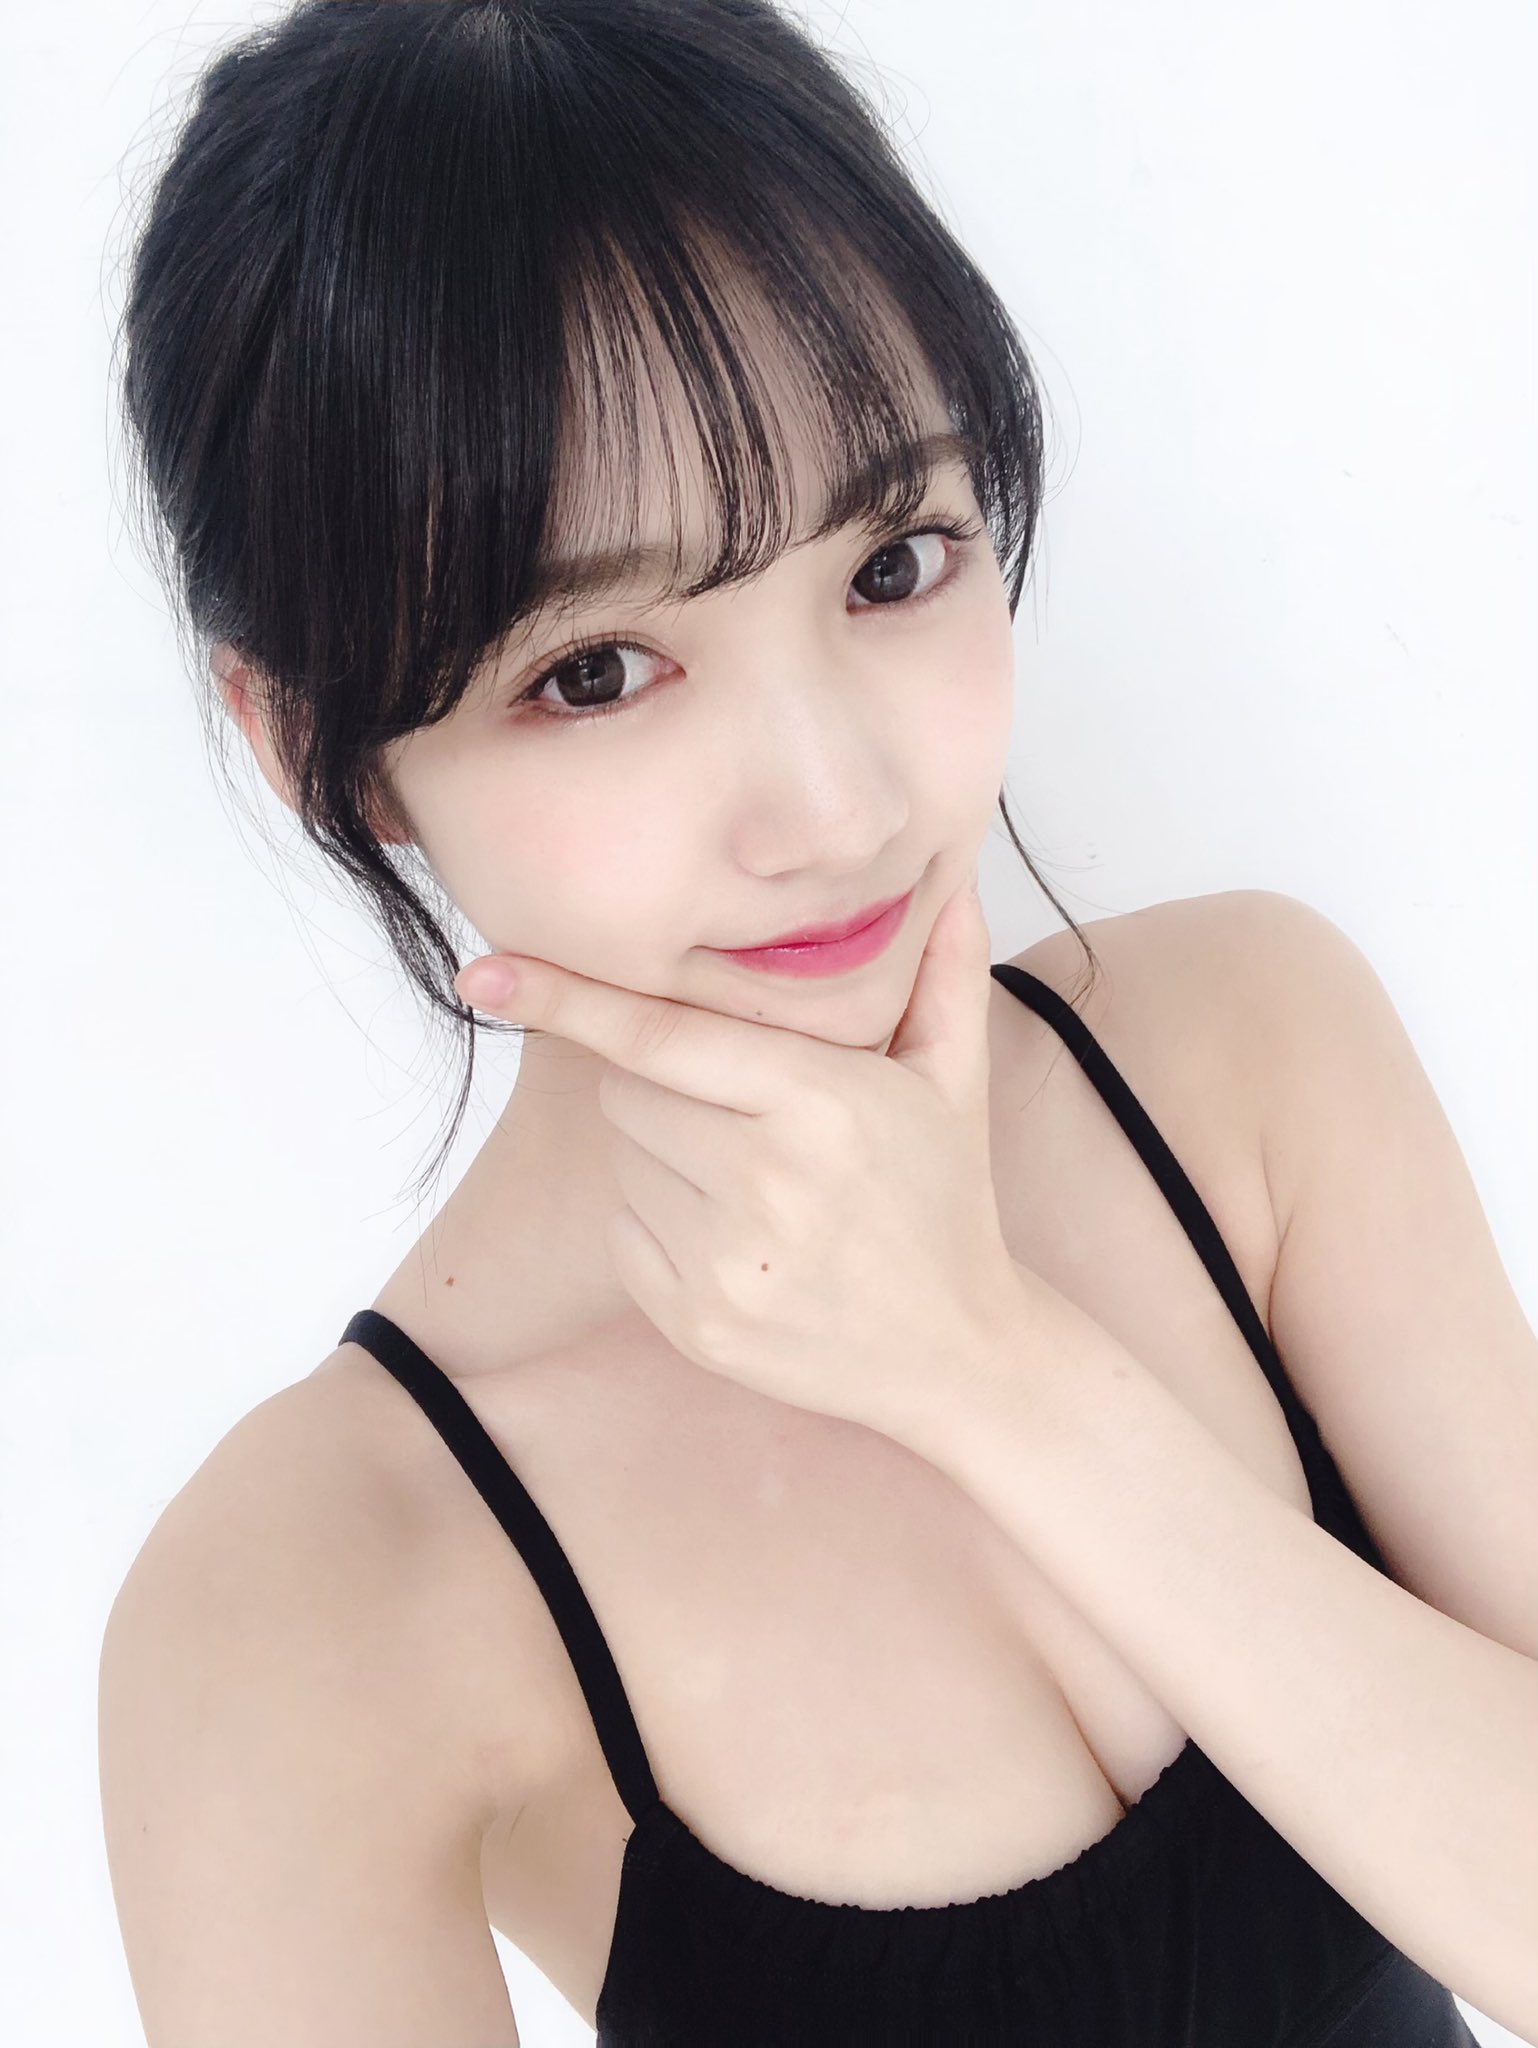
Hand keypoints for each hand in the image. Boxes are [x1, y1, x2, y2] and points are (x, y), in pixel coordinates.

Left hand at [452, 867, 1027, 1444]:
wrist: (953, 1352)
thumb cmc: (943, 1199)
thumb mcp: (955, 1081)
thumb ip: (944, 975)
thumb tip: (954, 883)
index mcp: (821, 1104)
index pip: (660, 1036)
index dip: (568, 998)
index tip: (484, 972)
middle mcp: (765, 1182)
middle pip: (630, 1094)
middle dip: (668, 1088)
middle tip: (743, 1114)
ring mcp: (723, 1260)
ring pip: (625, 1161)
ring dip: (665, 1157)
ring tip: (754, 1185)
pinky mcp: (694, 1321)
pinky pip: (623, 1233)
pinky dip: (658, 1227)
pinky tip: (736, 1240)